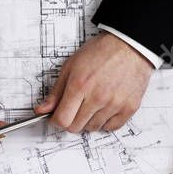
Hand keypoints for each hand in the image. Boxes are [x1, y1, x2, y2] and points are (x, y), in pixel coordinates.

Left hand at [35, 32, 152, 132]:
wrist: (130, 45)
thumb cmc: (101, 52)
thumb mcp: (71, 66)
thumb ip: (56, 91)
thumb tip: (42, 109)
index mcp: (80, 86)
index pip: (62, 120)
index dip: (57, 120)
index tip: (58, 115)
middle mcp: (98, 97)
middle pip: (76, 127)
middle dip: (71, 120)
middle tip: (75, 108)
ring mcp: (115, 104)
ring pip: (93, 128)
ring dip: (89, 120)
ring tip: (92, 104)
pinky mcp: (129, 107)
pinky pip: (112, 127)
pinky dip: (106, 121)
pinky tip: (104, 108)